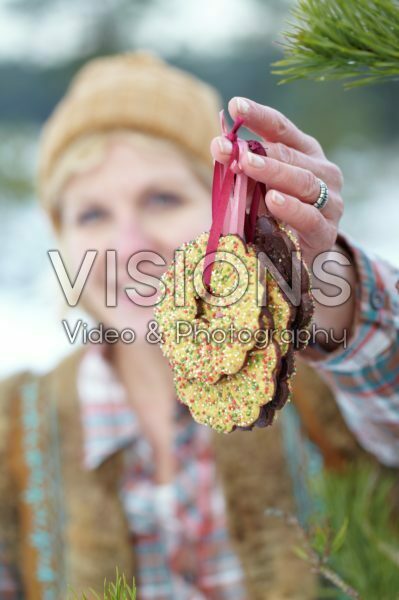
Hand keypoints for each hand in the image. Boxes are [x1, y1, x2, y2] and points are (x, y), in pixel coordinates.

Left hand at [210, 97, 356, 354]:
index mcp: (304, 154)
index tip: (235, 106)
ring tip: (248, 166)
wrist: (300, 262)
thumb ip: (242, 171)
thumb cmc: (273, 220)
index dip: (259, 116)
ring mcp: (330, 201)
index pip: (281, 129)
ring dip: (273, 172)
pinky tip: (272, 200)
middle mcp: (322, 172)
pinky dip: (291, 207)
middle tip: (231, 148)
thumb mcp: (255, 191)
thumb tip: (218, 144)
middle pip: (290, 154)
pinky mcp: (327, 231)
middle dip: (258, 150)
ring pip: (303, 181)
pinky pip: (309, 216)